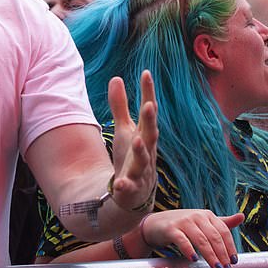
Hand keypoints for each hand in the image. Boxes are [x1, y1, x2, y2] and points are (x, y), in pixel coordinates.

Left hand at [108, 71, 158, 210]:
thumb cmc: (131, 157)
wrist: (135, 194)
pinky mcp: (132, 188)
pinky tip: (120, 183)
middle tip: (150, 105)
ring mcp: (141, 170)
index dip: (148, 93)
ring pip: (143, 160)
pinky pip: (129, 186)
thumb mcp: (124, 130)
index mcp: (144, 135)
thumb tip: (116, 77)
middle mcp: (146, 151)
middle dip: (151, 121)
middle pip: (150, 134)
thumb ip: (120, 106)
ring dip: (141, 151)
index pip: (147, 112)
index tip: (146, 73)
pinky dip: (125, 185)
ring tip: (136, 140)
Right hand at [139, 210, 242, 267]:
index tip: (234, 261)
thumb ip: (222, 222)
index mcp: (206, 215)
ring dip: (211, 256)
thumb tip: (242, 216)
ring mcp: (183, 221)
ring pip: (201, 240)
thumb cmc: (182, 225)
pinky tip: (194, 259)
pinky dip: (189, 250)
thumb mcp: (203, 222)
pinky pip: (182, 240)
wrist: (155, 224)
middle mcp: (196, 216)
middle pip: (214, 236)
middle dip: (222, 254)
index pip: (224, 231)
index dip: (231, 247)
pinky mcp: (170, 229)